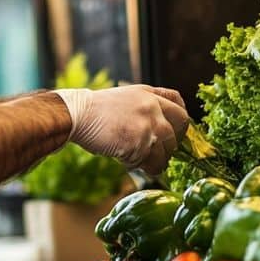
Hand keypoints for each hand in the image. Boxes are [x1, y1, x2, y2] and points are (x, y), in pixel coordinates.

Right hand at [54, 85, 189, 174]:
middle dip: (172, 142)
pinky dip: (142, 167)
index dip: (181, 117)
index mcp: (148, 94)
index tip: (177, 129)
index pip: (177, 101)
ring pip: (168, 150)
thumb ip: (144, 106)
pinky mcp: (140, 145)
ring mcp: (148, 126)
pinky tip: (127, 161)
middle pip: (180, 127)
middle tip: (159, 150)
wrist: (79, 115)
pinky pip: (152, 163)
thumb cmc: (95, 110)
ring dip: (157, 159)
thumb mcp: (125, 97)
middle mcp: (153, 108)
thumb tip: (158, 127)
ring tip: (139, 159)